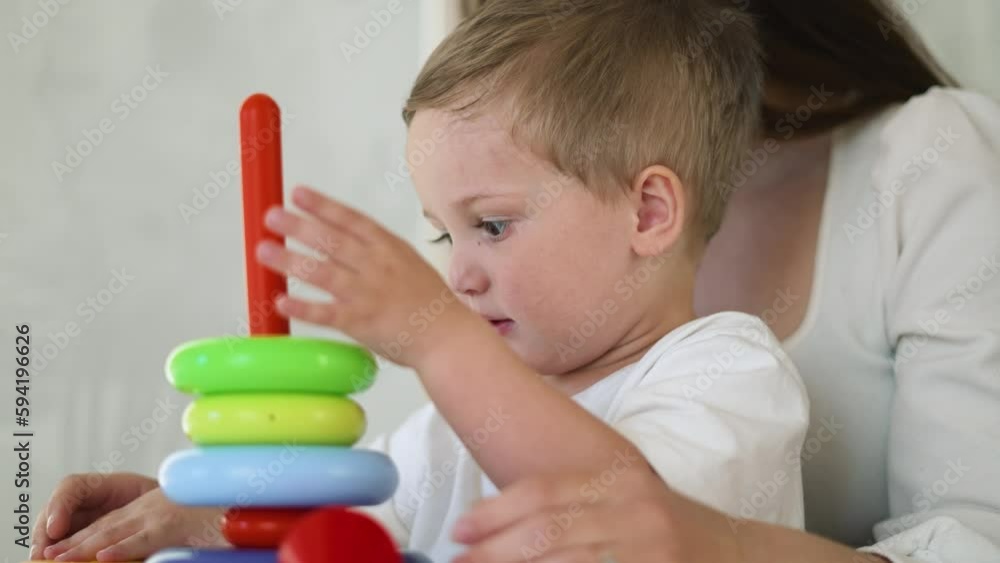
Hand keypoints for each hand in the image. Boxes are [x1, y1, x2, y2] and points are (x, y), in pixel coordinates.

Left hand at [33, 474, 225, 561]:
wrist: (248, 497)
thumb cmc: (224, 512)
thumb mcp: (188, 522)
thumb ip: (166, 532)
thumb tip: (158, 543)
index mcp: (155, 505)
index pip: (111, 522)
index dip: (84, 535)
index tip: (60, 548)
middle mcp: (154, 506)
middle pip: (106, 528)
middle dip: (74, 543)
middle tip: (46, 557)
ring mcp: (163, 514)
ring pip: (115, 534)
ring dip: (84, 548)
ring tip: (57, 560)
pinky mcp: (175, 525)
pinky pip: (143, 540)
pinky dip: (122, 548)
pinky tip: (102, 558)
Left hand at [256, 185, 477, 367]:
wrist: (447, 336)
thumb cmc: (429, 301)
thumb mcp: (408, 262)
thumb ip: (376, 251)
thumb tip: (340, 238)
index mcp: (389, 247)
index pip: (350, 220)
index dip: (322, 205)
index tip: (297, 193)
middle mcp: (375, 266)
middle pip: (330, 241)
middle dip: (297, 226)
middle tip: (271, 215)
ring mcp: (366, 294)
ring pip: (320, 273)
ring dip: (289, 260)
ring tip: (264, 250)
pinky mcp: (359, 323)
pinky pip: (323, 313)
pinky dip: (300, 308)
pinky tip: (280, 301)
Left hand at [451, 468, 743, 562]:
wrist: (740, 555)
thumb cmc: (670, 532)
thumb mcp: (626, 501)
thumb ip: (575, 504)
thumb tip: (505, 521)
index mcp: (619, 479)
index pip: (543, 491)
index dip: (495, 511)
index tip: (460, 531)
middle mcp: (633, 509)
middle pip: (546, 531)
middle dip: (492, 551)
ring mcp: (647, 548)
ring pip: (564, 562)